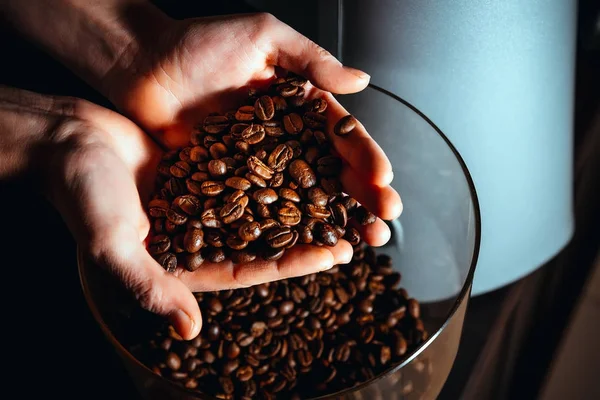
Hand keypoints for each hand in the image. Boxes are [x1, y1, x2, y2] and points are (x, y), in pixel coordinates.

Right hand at [0, 87, 354, 338]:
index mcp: (184, 261)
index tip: (332, 252)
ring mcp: (204, 199)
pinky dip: (275, 166)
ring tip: (340, 195)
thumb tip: (187, 332)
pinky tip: (306, 158)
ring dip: (299, 200)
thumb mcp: (114, 244)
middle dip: (308, 234)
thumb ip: (149, 285)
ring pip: (262, 203)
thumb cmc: (82, 195)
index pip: (250, 268)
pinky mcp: (203, 167)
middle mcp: (200, 234)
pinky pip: (247, 169)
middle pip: (265, 239)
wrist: (67, 142)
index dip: (293, 262)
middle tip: (352, 228)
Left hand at [105, 12, 402, 248]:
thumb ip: (311, 60)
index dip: (365, 158)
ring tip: (362, 242)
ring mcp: (258, 165)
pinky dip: (286, 229)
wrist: (144, 65)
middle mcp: (285, 139)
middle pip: (331, 173)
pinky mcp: (230, 184)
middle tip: (385, 223)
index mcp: (300, 105)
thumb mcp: (264, 37)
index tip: (384, 180)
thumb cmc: (200, 43)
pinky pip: (262, 209)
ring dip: (334, 221)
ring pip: (304, 197)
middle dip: (362, 198)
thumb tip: (361, 82)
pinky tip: (308, 247)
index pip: (341, 135)